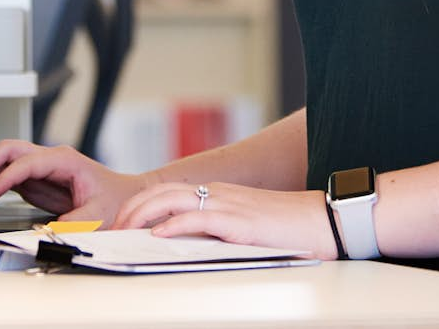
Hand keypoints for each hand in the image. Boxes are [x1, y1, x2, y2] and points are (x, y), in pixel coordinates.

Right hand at [0, 139, 149, 226]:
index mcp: (64, 160)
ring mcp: (39, 167)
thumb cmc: (115, 199)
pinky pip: (6, 174)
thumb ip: (74, 222)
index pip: (26, 162)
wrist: (123, 196)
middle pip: (8, 149)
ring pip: (3, 158)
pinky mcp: (34, 180)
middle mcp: (49, 159)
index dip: (6, 176)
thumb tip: (50, 232)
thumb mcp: (99, 214)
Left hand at [112, 182, 339, 260]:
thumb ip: (219, 231)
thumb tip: (186, 246)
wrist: (325, 221)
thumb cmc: (291, 229)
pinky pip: (198, 218)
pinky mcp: (238, 221)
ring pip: (171, 200)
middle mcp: (218, 194)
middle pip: (161, 193)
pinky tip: (158, 236)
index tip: (122, 225)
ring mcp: (228, 205)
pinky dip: (173, 225)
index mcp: (219, 195)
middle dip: (131, 210)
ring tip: (125, 232)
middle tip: (113, 230)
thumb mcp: (246, 227)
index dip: (141, 206)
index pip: (169, 193)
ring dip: (142, 215)